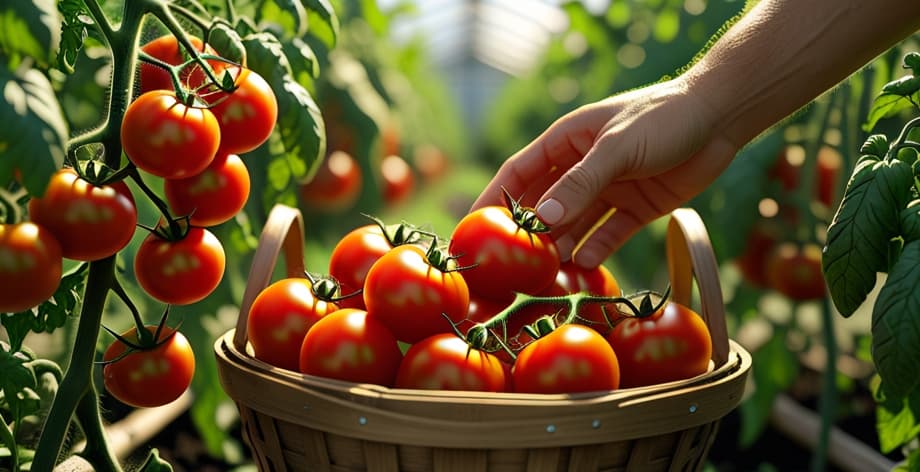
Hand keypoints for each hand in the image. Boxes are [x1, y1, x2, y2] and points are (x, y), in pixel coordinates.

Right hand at [470, 78, 739, 267]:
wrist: (720, 118)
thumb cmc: (664, 118)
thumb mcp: (618, 147)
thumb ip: (582, 183)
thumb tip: (545, 219)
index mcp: (567, 141)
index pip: (519, 172)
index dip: (495, 199)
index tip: (473, 227)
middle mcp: (582, 167)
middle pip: (545, 204)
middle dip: (528, 233)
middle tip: (508, 264)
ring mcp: (608, 189)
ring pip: (574, 225)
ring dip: (560, 247)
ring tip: (544, 276)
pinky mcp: (635, 208)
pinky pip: (608, 234)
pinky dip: (595, 251)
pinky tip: (583, 269)